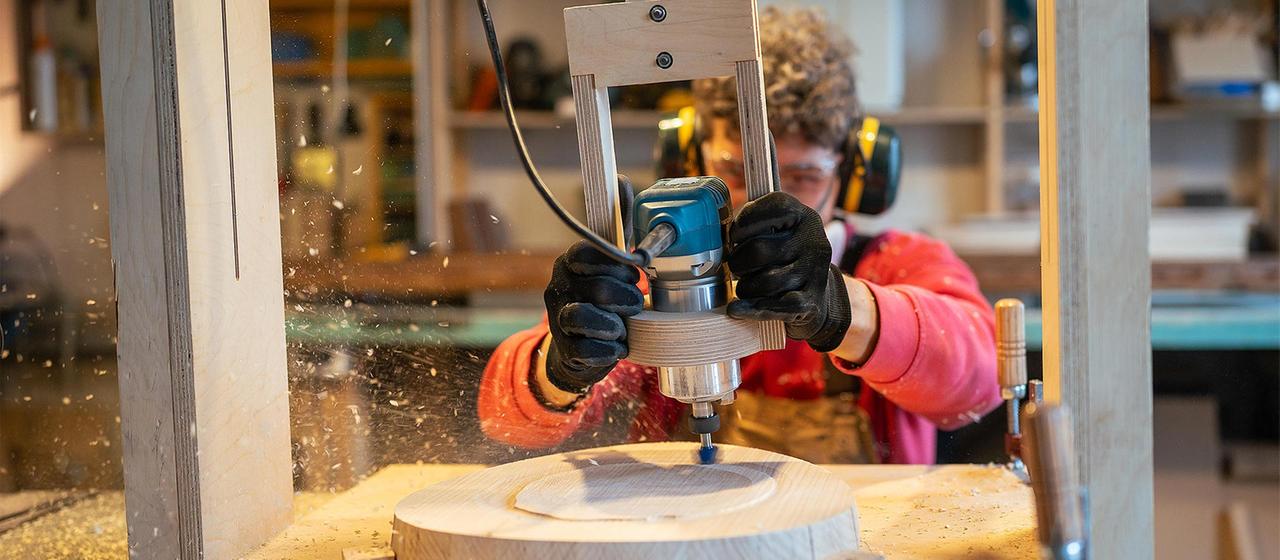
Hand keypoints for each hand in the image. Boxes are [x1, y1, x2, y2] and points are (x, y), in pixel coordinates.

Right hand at [543, 241, 644, 393]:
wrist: (579, 349)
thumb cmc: (602, 306)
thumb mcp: (607, 278)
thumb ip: (619, 262)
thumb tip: (639, 241)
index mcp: (568, 265)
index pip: (585, 254)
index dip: (616, 266)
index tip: (632, 277)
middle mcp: (558, 288)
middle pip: (598, 288)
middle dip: (626, 298)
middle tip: (636, 305)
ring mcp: (557, 319)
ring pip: (581, 316)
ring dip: (612, 325)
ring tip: (622, 330)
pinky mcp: (563, 348)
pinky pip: (584, 349)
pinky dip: (608, 351)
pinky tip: (617, 348)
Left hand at [725, 192, 850, 351]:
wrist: (821, 296)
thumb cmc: (787, 259)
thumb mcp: (781, 233)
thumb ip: (755, 224)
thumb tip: (719, 231)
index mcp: (805, 218)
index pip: (776, 206)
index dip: (746, 221)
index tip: (735, 236)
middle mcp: (814, 242)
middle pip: (759, 250)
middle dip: (738, 262)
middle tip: (736, 267)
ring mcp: (815, 273)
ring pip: (764, 281)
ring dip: (745, 288)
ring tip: (744, 287)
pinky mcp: (811, 302)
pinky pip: (773, 306)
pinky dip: (749, 309)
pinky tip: (735, 309)